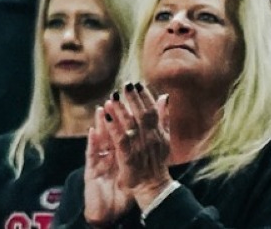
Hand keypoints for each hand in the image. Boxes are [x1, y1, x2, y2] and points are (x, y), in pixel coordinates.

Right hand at [83, 105, 134, 224]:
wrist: (109, 212)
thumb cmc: (123, 192)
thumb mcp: (137, 171)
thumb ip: (144, 153)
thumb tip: (157, 136)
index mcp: (121, 153)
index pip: (125, 132)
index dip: (128, 117)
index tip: (132, 101)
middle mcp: (109, 154)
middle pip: (111, 131)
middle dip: (114, 114)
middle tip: (115, 98)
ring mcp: (99, 161)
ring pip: (100, 139)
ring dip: (101, 123)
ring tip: (101, 108)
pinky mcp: (91, 170)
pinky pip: (91, 153)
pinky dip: (92, 141)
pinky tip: (93, 131)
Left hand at [104, 84, 174, 207]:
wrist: (153, 186)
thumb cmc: (157, 161)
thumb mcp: (164, 138)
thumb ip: (164, 117)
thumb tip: (164, 96)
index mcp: (158, 133)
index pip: (152, 110)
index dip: (145, 96)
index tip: (137, 83)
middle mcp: (150, 139)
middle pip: (142, 115)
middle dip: (134, 99)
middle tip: (125, 84)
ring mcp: (140, 148)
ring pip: (130, 125)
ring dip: (122, 110)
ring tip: (113, 96)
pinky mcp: (129, 157)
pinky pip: (120, 140)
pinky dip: (114, 127)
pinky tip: (106, 116)